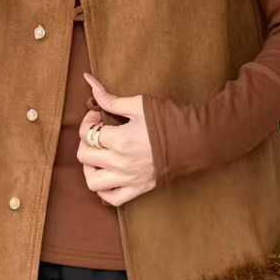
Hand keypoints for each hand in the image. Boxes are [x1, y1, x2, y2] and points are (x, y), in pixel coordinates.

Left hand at [75, 71, 157, 206]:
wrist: (195, 140)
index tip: (98, 115)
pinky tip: (107, 175)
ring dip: (89, 168)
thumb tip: (88, 81)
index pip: (87, 133)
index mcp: (120, 140)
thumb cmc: (168, 119)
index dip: (88, 120)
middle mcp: (121, 163)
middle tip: (98, 132)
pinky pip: (112, 198)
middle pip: (85, 156)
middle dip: (85, 141)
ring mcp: (129, 179)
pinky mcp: (139, 189)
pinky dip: (104, 190)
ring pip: (93, 183)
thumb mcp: (138, 104)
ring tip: (98, 156)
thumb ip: (110, 98)